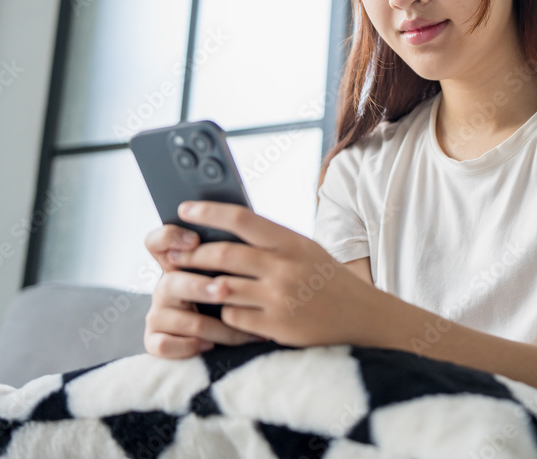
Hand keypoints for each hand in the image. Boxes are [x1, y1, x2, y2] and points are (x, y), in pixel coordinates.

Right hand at [143, 223, 266, 358]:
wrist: (225, 337)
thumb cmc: (232, 297)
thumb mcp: (231, 274)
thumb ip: (231, 255)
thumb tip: (251, 234)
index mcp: (179, 265)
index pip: (158, 241)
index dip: (170, 237)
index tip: (195, 240)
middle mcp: (164, 287)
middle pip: (171, 282)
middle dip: (200, 287)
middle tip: (224, 291)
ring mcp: (157, 314)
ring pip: (183, 320)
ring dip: (216, 327)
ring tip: (242, 330)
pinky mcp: (153, 340)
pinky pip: (164, 345)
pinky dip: (190, 347)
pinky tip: (211, 346)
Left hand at [163, 200, 380, 348]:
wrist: (362, 316)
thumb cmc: (327, 278)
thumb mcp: (305, 249)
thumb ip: (270, 241)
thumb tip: (223, 230)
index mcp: (291, 242)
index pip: (242, 219)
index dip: (208, 213)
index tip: (184, 209)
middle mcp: (285, 268)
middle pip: (223, 256)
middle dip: (192, 255)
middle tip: (174, 255)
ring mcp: (280, 299)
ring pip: (222, 288)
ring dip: (202, 287)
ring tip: (188, 283)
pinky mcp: (277, 327)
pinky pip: (233, 318)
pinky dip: (224, 313)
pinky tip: (225, 311)